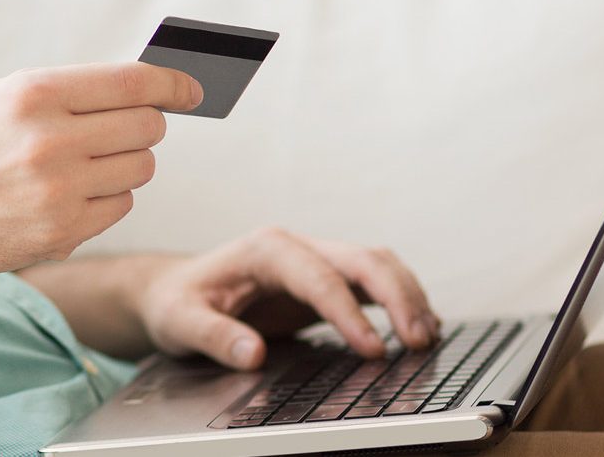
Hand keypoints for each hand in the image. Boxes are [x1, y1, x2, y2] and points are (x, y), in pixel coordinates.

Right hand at [0, 62, 196, 403]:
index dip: (173, 85)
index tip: (190, 90)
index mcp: (36, 94)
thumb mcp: (3, 97)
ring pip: (141, 167)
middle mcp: (51, 139)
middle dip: (142, 127)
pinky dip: (108, 199)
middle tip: (117, 132)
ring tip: (86, 165)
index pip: (134, 82)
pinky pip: (122, 204)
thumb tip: (143, 87)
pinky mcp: (64, 230)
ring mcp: (60, 189)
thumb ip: (70, 90)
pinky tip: (72, 195)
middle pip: (147, 126)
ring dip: (126, 164)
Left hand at [133, 227, 438, 369]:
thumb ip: (214, 337)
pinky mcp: (326, 281)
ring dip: (407, 297)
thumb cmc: (178, 302)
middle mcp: (297, 248)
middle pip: (362, 260)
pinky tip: (420, 329)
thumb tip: (253, 354)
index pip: (318, 277)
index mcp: (265, 249)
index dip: (349, 313)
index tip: (372, 349)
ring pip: (377, 266)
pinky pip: (374, 284)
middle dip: (397, 297)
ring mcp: (315, 261)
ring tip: (427, 337)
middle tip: (418, 340)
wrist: (176, 290)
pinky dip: (401, 302)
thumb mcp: (180, 322)